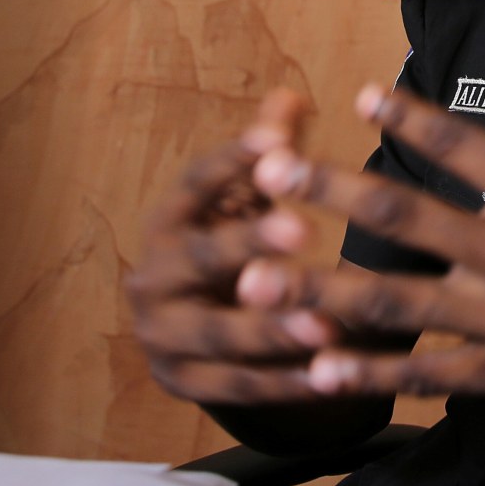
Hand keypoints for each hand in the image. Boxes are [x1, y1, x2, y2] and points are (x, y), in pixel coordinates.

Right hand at [127, 90, 364, 406]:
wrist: (193, 332)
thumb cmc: (231, 244)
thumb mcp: (246, 200)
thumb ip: (270, 152)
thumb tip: (290, 99)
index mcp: (168, 220)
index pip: (196, 183)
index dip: (234, 160)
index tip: (278, 140)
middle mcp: (153, 275)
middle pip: (200, 258)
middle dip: (250, 244)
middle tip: (306, 227)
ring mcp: (162, 334)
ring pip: (219, 332)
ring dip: (273, 328)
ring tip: (326, 323)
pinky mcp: (184, 383)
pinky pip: (238, 386)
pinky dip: (285, 383)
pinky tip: (331, 375)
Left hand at [248, 0, 484, 407]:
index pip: (460, 143)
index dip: (405, 115)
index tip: (361, 96)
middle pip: (405, 219)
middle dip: (327, 194)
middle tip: (269, 175)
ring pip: (399, 303)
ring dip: (321, 291)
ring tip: (258, 280)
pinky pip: (431, 376)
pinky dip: (373, 374)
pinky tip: (320, 367)